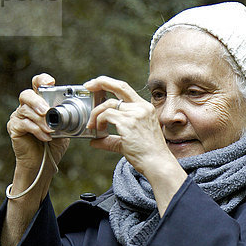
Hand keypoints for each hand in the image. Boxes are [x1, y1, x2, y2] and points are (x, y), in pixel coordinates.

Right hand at [7, 73, 68, 171]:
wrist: (43, 162)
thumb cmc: (54, 143)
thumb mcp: (65, 128)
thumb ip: (67, 118)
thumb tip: (76, 111)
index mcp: (40, 102)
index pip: (38, 84)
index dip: (42, 80)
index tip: (50, 82)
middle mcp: (27, 106)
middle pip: (26, 94)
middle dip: (37, 101)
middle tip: (47, 111)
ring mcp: (18, 116)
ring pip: (26, 111)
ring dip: (41, 121)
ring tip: (51, 130)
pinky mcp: (14, 128)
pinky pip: (24, 124)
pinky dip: (37, 130)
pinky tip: (46, 137)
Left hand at [84, 76, 186, 215]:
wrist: (157, 163)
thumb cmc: (148, 154)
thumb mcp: (128, 142)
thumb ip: (111, 139)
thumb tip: (95, 141)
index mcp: (145, 108)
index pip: (125, 88)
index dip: (109, 83)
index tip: (96, 85)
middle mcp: (142, 108)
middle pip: (118, 86)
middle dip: (100, 82)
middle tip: (88, 86)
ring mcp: (136, 114)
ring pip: (108, 104)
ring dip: (96, 114)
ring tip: (92, 125)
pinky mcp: (129, 122)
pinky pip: (107, 115)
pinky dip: (99, 121)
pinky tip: (98, 130)